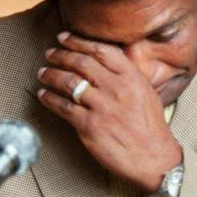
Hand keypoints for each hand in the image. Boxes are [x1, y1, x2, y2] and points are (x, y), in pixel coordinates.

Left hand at [36, 32, 181, 190]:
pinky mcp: (89, 126)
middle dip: (60, 55)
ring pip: (67, 82)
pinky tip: (43, 95)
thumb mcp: (146, 93)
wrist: (154, 158)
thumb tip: (103, 63)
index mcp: (132, 77)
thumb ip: (126, 76)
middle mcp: (116, 88)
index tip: (65, 38)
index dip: (78, 41)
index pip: (101, 50)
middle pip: (81, 62)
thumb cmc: (151, 128)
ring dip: (50, 75)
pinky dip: (48, 98)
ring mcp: (101, 107)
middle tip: (50, 54)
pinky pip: (62, 106)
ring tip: (43, 73)